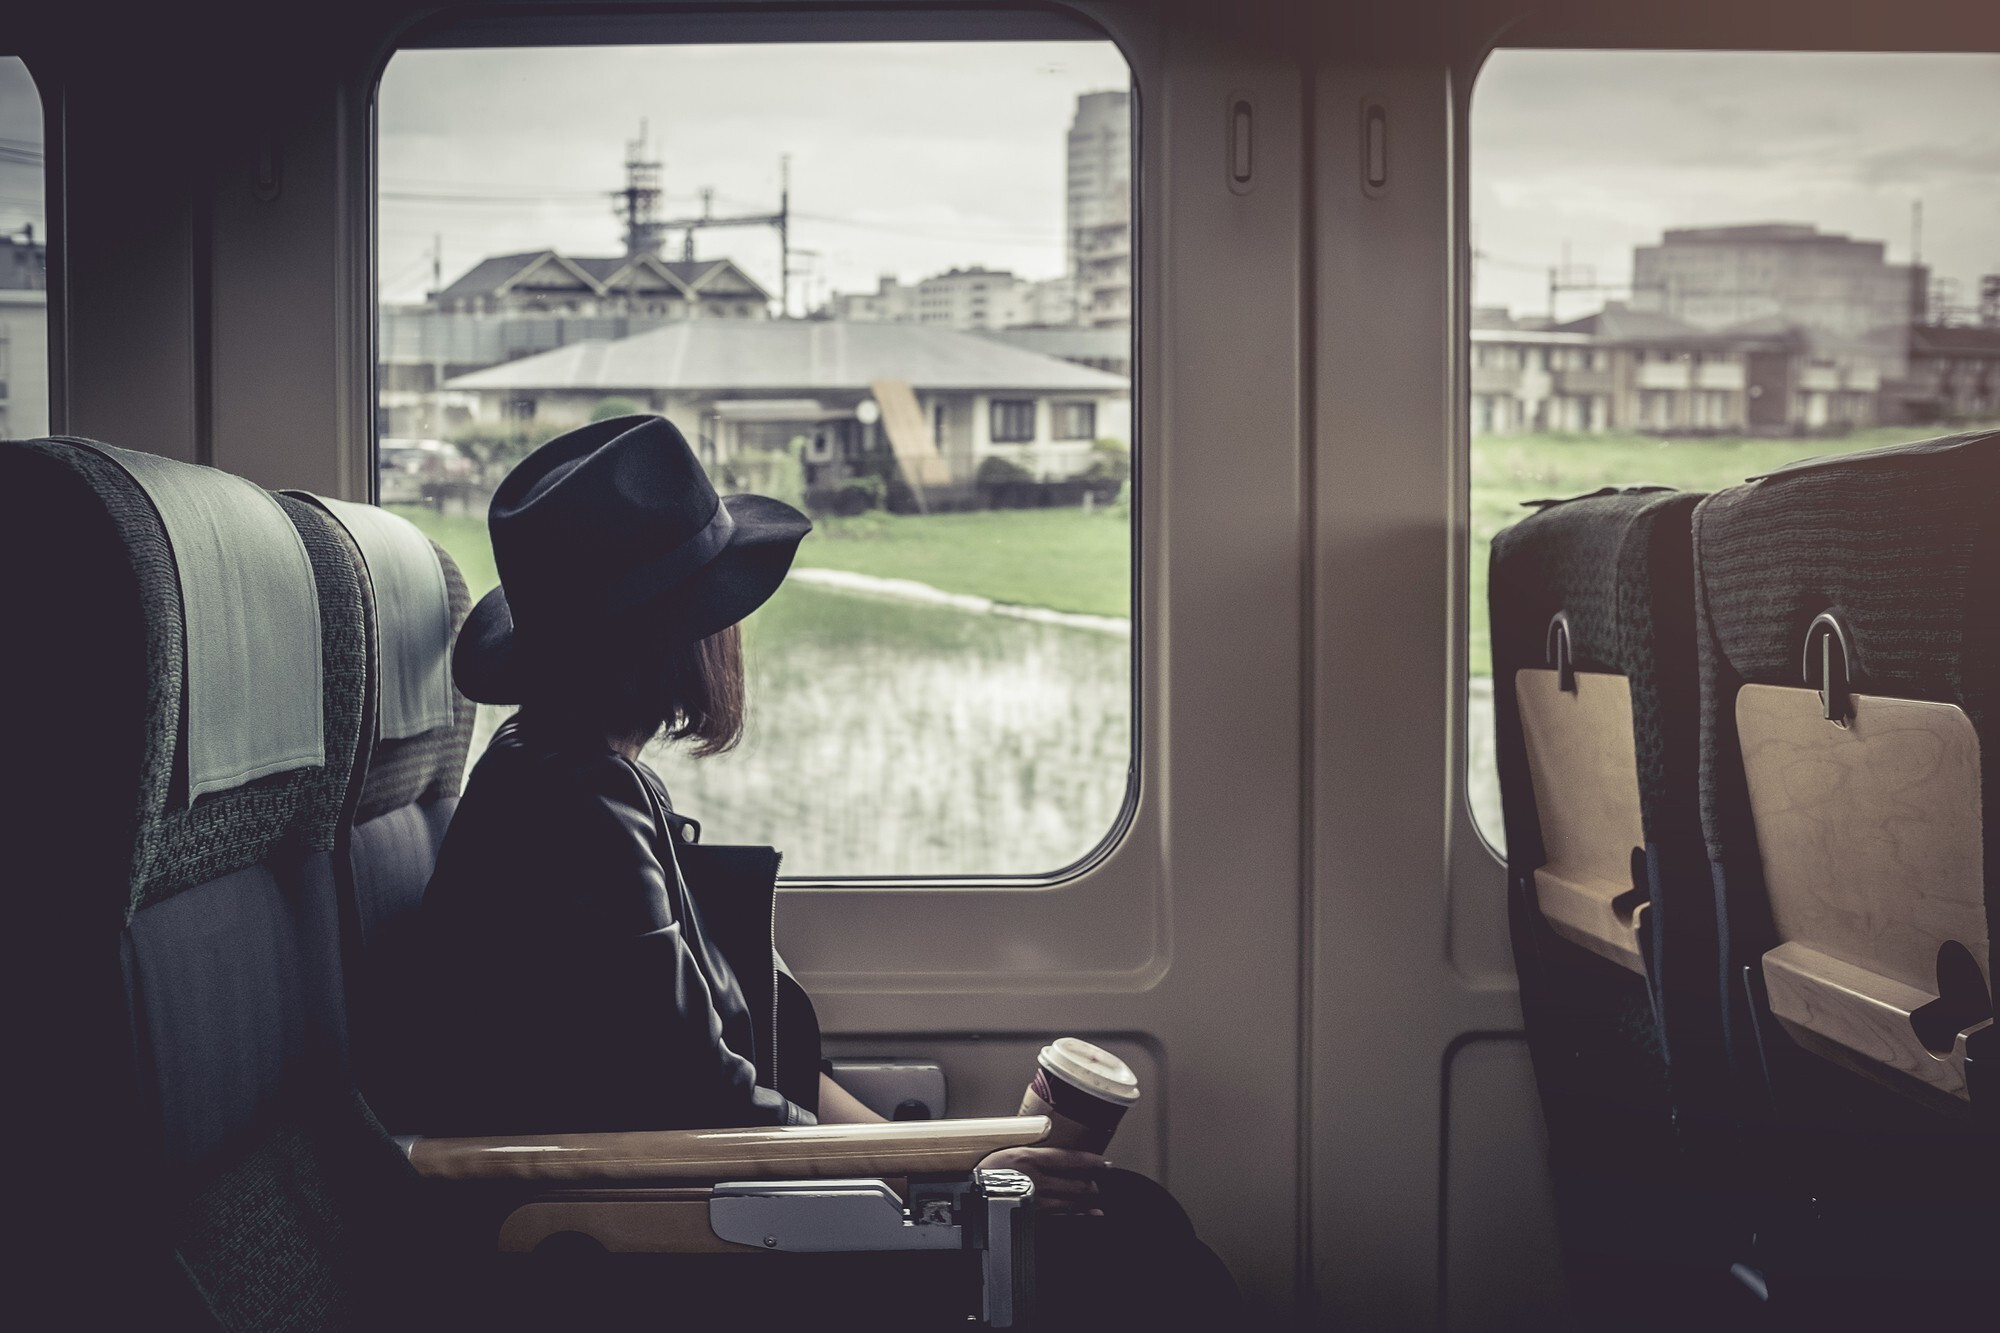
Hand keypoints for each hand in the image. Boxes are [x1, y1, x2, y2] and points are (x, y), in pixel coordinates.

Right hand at [978, 1146, 1109, 1215]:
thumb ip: (1029, 1150)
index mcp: (1029, 1158)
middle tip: (1098, 1183)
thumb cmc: (980, 1171)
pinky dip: (1077, 1216)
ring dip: (1086, 1201)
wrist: (963, 1197)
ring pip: (1071, 1203)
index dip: (1091, 1162)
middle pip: (1075, 1184)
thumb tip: (1048, 1145)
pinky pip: (1060, 1217)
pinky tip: (1087, 1215)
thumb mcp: (1005, 1150)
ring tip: (1095, 1199)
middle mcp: (1036, 1180)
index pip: (1070, 1159)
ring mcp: (1035, 1202)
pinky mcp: (1031, 1218)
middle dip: (1091, 1184)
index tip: (1104, 1163)